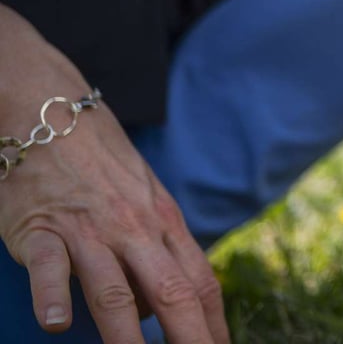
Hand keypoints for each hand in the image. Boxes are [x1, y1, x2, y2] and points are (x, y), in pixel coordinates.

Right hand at [0, 6, 228, 343]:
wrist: (50, 110)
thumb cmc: (99, 163)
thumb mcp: (143, 199)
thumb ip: (158, 248)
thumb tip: (166, 306)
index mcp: (164, 222)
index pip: (199, 282)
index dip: (213, 323)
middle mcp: (134, 229)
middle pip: (170, 292)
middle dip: (189, 339)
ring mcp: (88, 229)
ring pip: (114, 290)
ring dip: (126, 338)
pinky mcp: (41, 228)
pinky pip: (49, 266)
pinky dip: (52, 296)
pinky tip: (56, 325)